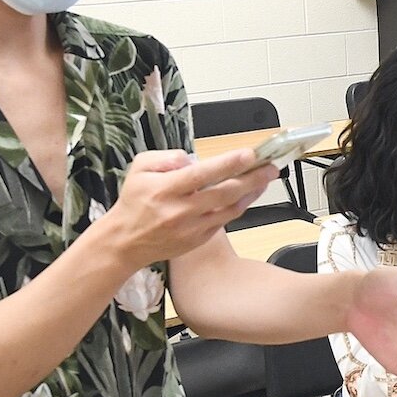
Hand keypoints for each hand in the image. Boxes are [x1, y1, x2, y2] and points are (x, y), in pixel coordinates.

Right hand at [101, 150, 274, 267]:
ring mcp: (192, 228)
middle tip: (271, 165)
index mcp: (165, 190)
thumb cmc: (134, 201)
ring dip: (252, 193)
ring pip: (230, 209)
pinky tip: (249, 195)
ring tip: (266, 178)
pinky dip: (239, 207)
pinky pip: (224, 221)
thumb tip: (191, 159)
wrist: (125, 241)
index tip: (249, 154)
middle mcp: (181, 210)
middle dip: (252, 178)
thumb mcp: (139, 168)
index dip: (228, 164)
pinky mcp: (198, 240)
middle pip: (224, 193)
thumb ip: (165, 157)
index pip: (202, 174)